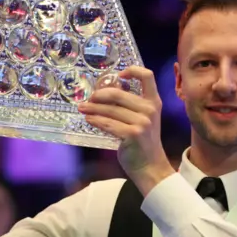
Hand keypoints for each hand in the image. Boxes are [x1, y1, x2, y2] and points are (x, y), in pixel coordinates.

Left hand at [77, 66, 173, 192]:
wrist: (150, 166)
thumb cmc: (143, 142)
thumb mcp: (144, 119)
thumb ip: (132, 106)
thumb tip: (104, 93)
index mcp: (154, 102)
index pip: (147, 76)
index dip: (132, 70)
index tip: (119, 75)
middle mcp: (150, 109)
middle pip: (118, 93)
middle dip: (99, 95)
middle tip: (89, 98)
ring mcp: (142, 122)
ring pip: (110, 109)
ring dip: (92, 108)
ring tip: (82, 108)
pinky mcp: (133, 134)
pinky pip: (108, 123)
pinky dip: (96, 120)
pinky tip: (89, 119)